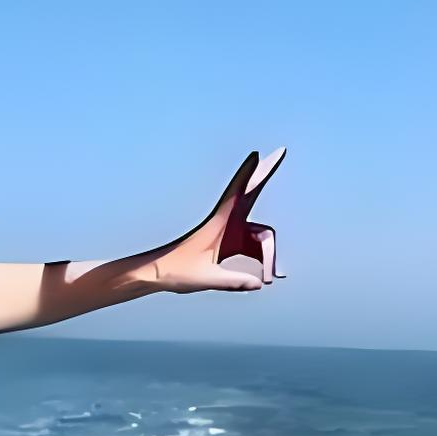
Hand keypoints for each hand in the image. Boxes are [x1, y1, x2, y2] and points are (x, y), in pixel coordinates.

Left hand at [148, 148, 285, 293]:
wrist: (156, 274)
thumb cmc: (174, 272)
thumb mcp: (204, 279)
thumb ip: (232, 281)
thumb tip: (258, 284)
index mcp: (217, 222)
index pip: (236, 193)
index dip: (246, 174)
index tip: (255, 155)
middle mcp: (226, 222)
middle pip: (252, 195)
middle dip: (265, 175)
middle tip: (280, 151)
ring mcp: (229, 232)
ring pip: (259, 235)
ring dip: (267, 256)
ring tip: (271, 278)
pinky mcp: (228, 243)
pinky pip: (253, 248)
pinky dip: (261, 261)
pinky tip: (268, 277)